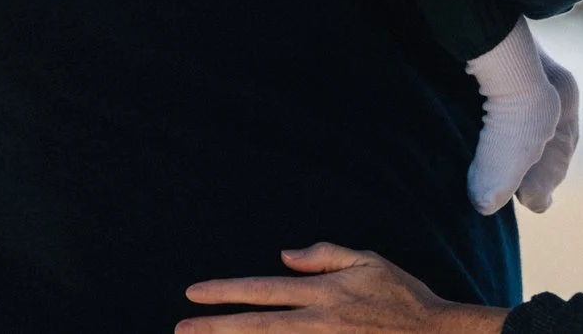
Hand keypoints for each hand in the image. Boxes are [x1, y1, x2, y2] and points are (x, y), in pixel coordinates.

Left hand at [180, 243, 506, 331]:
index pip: (264, 290)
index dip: (227, 291)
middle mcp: (317, 321)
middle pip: (256, 325)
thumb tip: (284, 256)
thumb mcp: (369, 261)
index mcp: (324, 292)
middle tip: (181, 327)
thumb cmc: (402, 295)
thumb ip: (325, 256)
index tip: (194, 292)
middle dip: (214, 326)